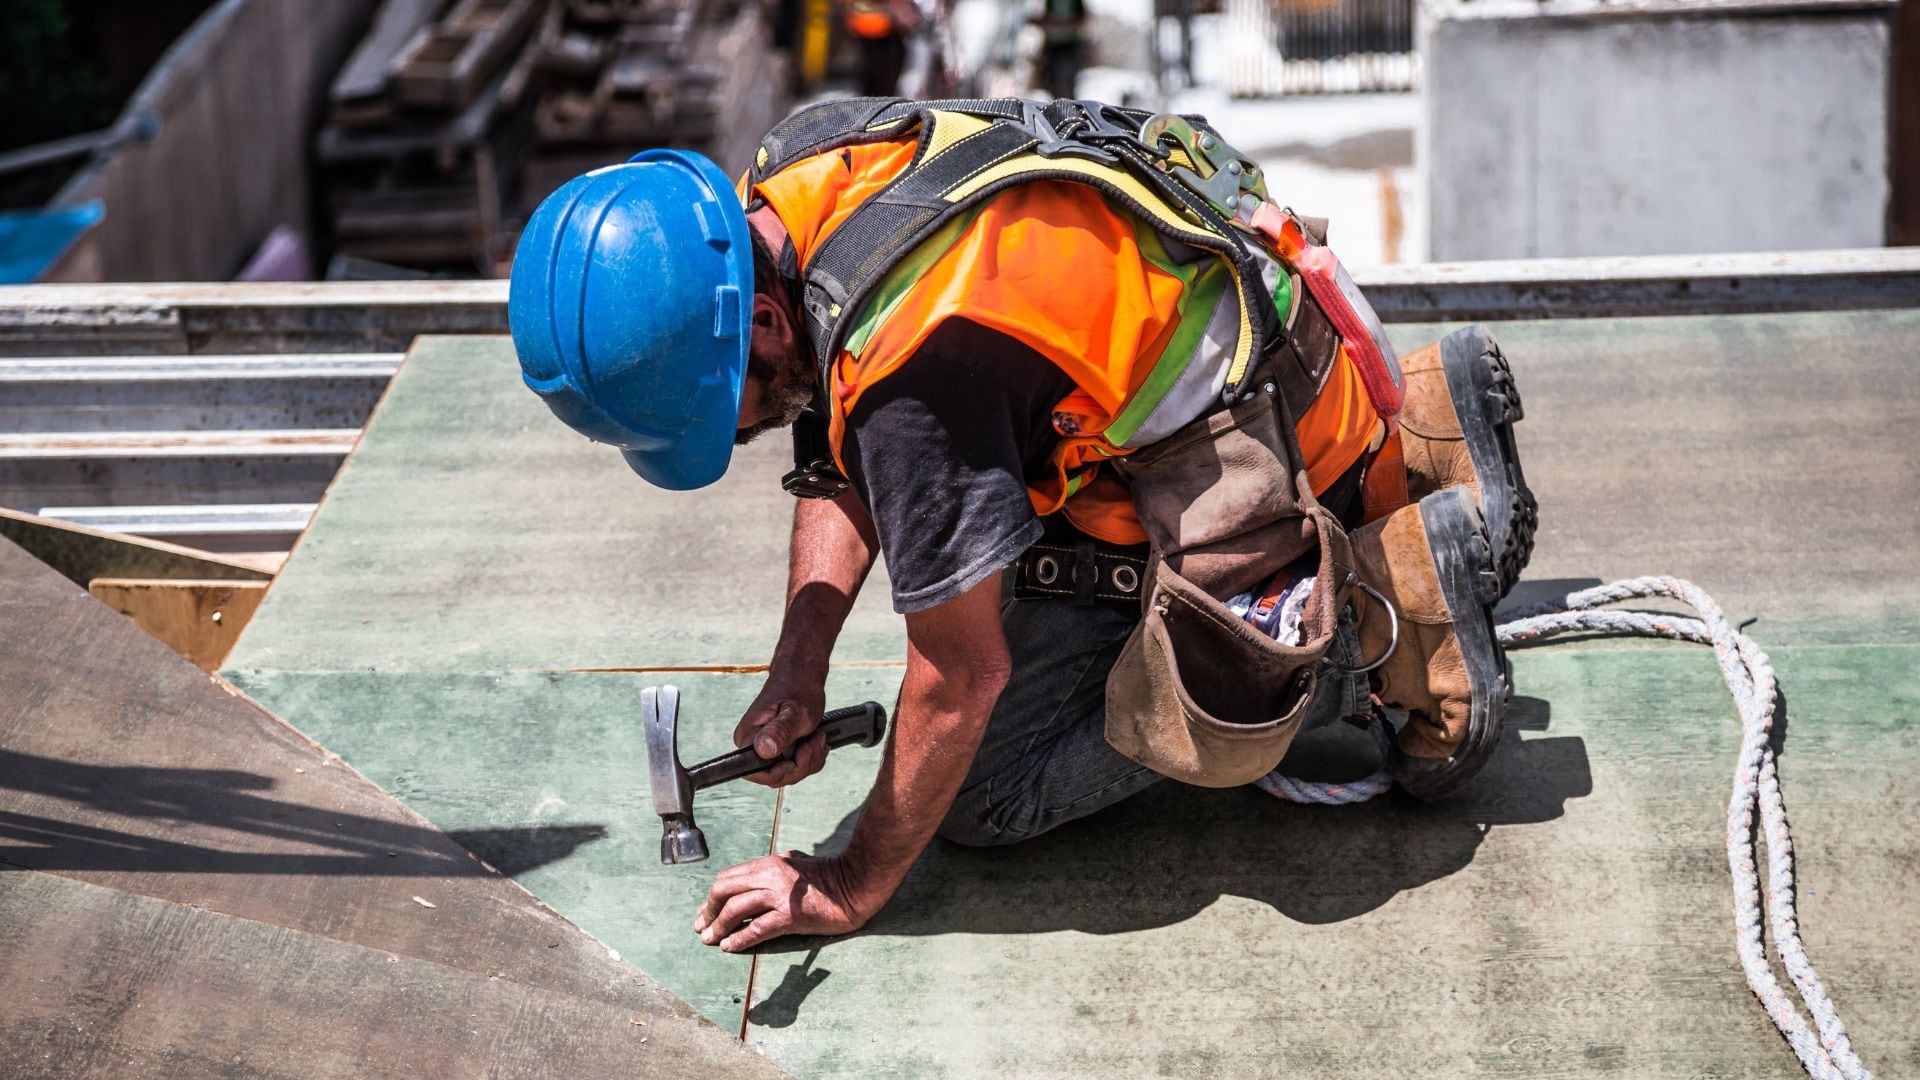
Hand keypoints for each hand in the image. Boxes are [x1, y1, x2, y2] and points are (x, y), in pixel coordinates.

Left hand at [693, 852, 870, 951]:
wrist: (856, 886)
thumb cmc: (829, 877)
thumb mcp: (796, 864)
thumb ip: (774, 869)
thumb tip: (753, 880)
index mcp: (770, 863)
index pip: (728, 878)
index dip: (712, 897)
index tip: (705, 912)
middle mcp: (770, 875)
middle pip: (724, 890)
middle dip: (708, 910)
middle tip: (702, 927)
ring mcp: (780, 895)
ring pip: (735, 910)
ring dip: (718, 927)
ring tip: (710, 940)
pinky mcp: (790, 915)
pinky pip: (756, 929)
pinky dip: (739, 939)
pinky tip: (730, 947)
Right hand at [734, 674, 827, 786]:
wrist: (801, 675)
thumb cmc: (798, 688)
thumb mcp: (796, 712)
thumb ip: (781, 732)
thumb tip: (763, 750)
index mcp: (748, 738)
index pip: (758, 774)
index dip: (783, 772)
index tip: (800, 752)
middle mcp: (752, 746)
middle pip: (776, 777)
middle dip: (802, 764)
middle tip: (815, 739)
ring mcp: (765, 749)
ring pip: (789, 773)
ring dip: (810, 759)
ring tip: (817, 736)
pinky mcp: (777, 749)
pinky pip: (795, 767)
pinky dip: (811, 757)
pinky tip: (816, 740)